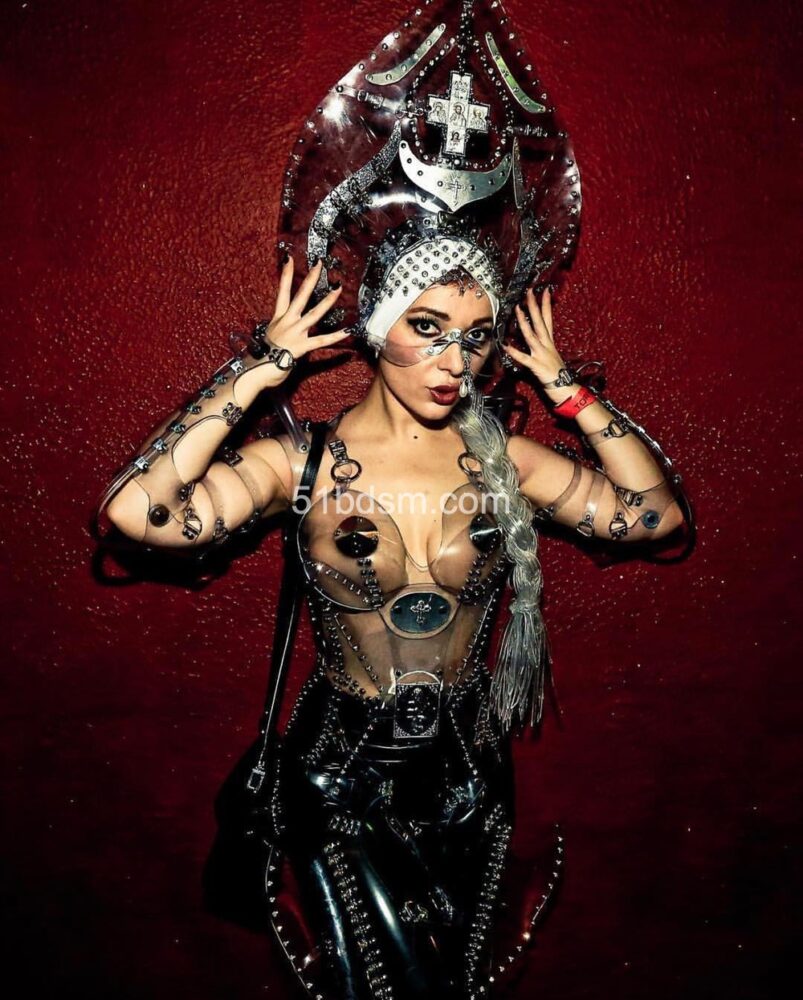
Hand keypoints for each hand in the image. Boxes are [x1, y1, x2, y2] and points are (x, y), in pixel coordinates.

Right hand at [264, 257, 349, 371]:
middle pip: (300, 295)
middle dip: (310, 279)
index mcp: (279, 318)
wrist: (256, 369)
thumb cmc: (262, 356)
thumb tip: (288, 329)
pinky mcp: (301, 346)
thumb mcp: (271, 337)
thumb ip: (282, 330)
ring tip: (338, 289)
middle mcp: (287, 321)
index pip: (282, 291)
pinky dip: (335, 336)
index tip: (289, 258)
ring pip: (314, 313)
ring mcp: (295, 332)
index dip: (286, 274)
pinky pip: (321, 340)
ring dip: (327, 301)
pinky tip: (347, 331)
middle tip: (319, 264)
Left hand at [504, 287, 566, 385]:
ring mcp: (541, 354)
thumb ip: (543, 348)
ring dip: (524, 321)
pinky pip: (523, 358)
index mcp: (550, 342)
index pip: (548, 319)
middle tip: (529, 291)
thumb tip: (537, 342)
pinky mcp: (537, 365)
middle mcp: (546, 345)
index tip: (544, 291)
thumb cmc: (559, 375)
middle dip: (534, 305)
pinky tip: (506, 346)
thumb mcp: (551, 357)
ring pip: (531, 334)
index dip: (546, 304)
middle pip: (540, 321)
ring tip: (517, 309)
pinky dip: (514, 352)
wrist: (566, 389)